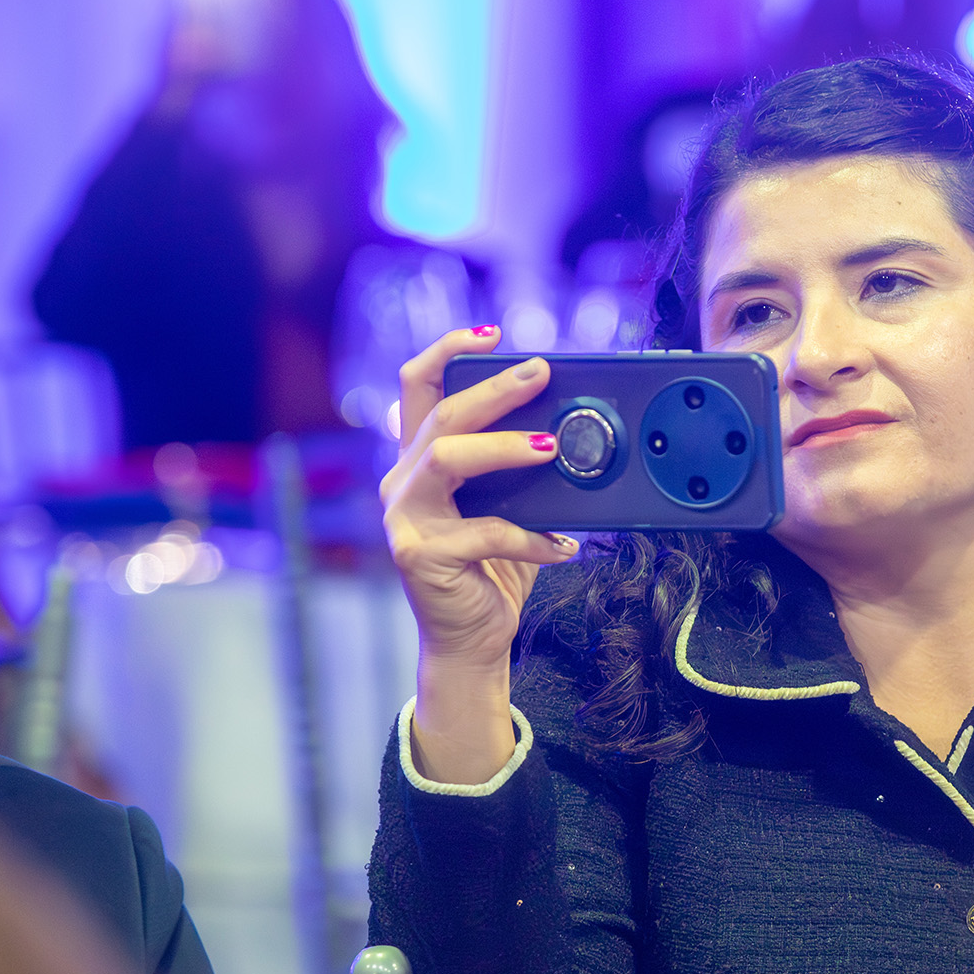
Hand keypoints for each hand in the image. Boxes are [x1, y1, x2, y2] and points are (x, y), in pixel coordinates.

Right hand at [381, 325, 573, 674]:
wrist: (472, 639)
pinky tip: (562, 546)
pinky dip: (530, 537)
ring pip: (446, 458)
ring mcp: (404, 518)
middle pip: (441, 415)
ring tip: (550, 447)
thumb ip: (520, 473)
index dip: (447, 351)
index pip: (418, 387)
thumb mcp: (507, 508)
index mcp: (419, 461)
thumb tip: (571, 431)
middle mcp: (402, 482)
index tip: (491, 333)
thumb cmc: (494, 569)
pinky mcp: (420, 555)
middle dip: (494, 388)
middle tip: (540, 372)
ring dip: (502, 447)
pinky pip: (483, 532)